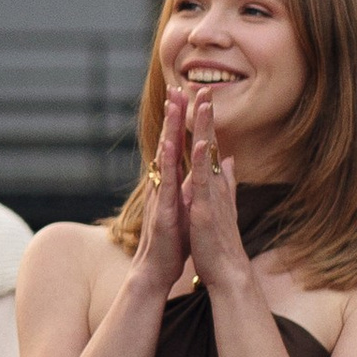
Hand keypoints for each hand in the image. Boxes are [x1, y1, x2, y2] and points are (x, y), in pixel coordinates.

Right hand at [129, 85, 193, 298]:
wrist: (155, 270)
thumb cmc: (171, 241)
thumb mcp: (187, 207)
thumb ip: (193, 185)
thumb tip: (200, 169)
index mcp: (172, 183)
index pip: (176, 145)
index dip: (181, 120)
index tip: (186, 95)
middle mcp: (163, 184)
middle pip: (167, 142)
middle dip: (173, 114)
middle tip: (177, 86)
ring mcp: (161, 196)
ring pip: (164, 157)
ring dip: (169, 131)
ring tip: (173, 106)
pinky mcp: (162, 211)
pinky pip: (166, 183)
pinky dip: (169, 164)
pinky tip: (171, 146)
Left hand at [182, 89, 249, 295]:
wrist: (226, 270)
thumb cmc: (219, 240)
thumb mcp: (222, 204)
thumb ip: (228, 181)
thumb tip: (232, 160)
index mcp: (215, 185)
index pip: (210, 147)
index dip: (206, 123)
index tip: (202, 99)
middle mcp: (216, 185)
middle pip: (211, 144)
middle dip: (206, 116)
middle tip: (204, 88)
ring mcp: (212, 195)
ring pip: (208, 156)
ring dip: (205, 129)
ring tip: (202, 104)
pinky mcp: (206, 208)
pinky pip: (203, 182)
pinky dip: (202, 163)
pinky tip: (201, 144)